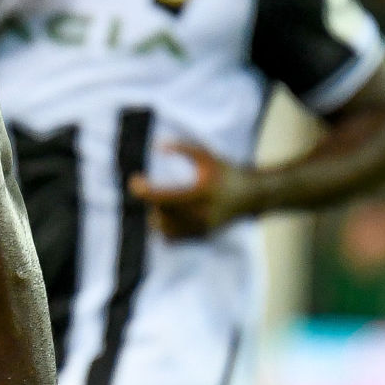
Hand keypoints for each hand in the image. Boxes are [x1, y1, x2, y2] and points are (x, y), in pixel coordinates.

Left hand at [128, 143, 258, 239]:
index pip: (164, 197)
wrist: (251, 195)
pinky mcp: (201, 236)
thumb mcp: (206, 155)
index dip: (144, 190)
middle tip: (148, 189)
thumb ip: (182, 148)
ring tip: (158, 201)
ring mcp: (202, 228)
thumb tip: (156, 146)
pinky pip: (172, 238)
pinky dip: (163, 226)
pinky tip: (165, 213)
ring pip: (163, 229)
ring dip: (154, 215)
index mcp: (202, 193)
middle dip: (150, 201)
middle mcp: (202, 214)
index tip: (134, 181)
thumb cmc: (225, 172)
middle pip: (160, 214)